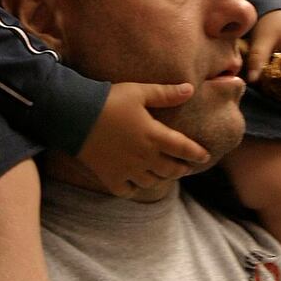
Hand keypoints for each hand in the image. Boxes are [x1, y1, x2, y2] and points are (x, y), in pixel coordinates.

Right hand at [78, 83, 209, 195]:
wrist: (75, 115)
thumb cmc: (109, 100)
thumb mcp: (139, 92)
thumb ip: (165, 94)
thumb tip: (190, 90)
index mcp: (154, 135)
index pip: (183, 149)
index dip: (197, 154)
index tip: (204, 157)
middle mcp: (144, 156)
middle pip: (170, 170)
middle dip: (181, 169)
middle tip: (185, 167)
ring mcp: (127, 169)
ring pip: (152, 182)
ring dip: (161, 179)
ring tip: (163, 173)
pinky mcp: (110, 176)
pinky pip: (127, 191)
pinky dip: (134, 189)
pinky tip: (136, 182)